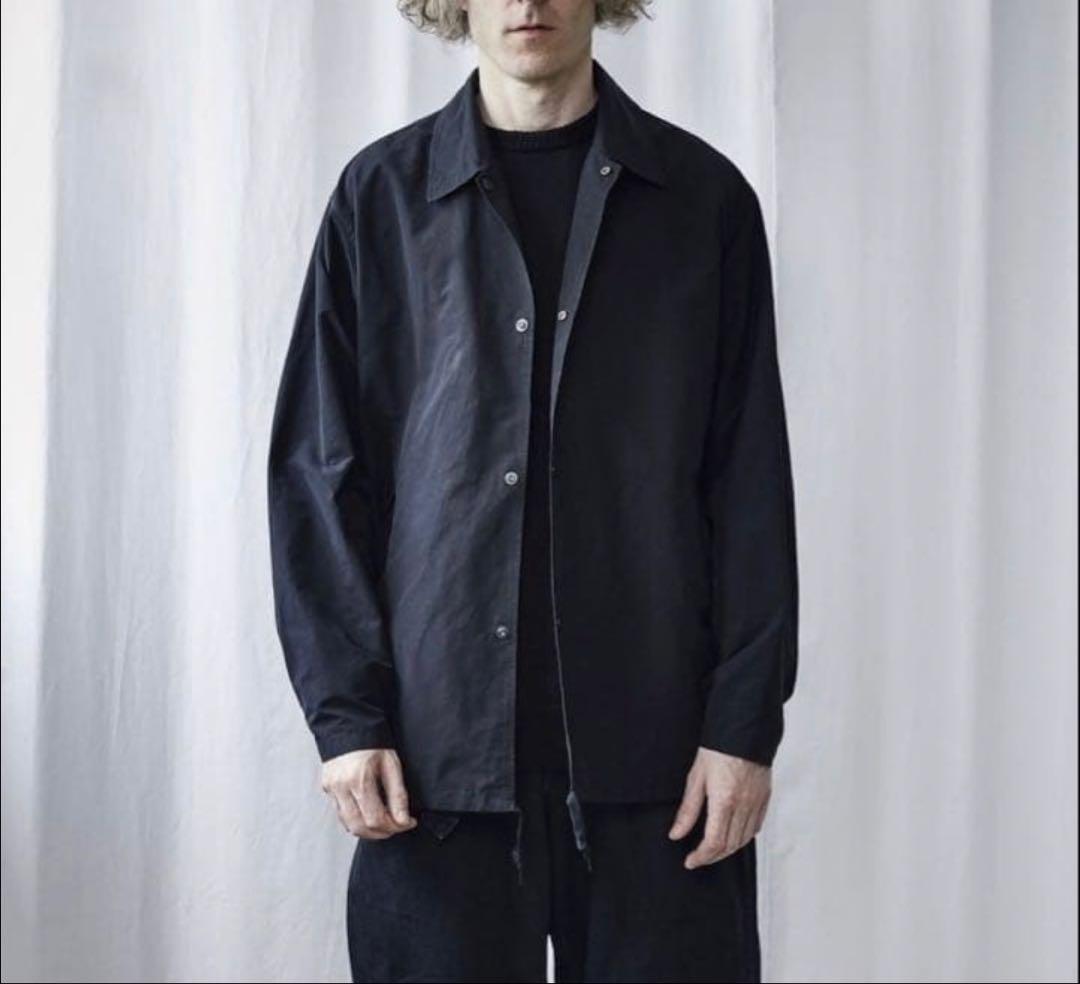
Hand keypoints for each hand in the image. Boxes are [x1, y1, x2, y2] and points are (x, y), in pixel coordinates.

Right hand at [320, 748, 417, 838]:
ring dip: (368, 831)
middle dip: (382, 833)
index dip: (395, 826)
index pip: (376, 819)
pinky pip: (341, 815)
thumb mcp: (392, 765)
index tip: (409, 822)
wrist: (350, 725)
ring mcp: (331, 789)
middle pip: (360, 828)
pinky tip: (369, 815)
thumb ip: (397, 794)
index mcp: (359, 780)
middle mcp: (341, 787)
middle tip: (397, 826)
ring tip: (385, 823)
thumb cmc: (373, 743)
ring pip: (348, 825)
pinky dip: (356, 821)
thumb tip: (404, 820)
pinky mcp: (327, 789)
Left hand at [668, 746, 770, 868]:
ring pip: (744, 840)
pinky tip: (733, 834)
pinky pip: (756, 826)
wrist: (744, 730)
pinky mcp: (765, 798)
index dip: (701, 857)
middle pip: (730, 846)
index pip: (714, 842)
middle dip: (712, 857)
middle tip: (698, 858)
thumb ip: (688, 810)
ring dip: (728, 850)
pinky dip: (744, 837)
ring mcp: (757, 803)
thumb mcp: (696, 777)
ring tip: (712, 850)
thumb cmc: (719, 749)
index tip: (690, 860)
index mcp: (725, 801)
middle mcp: (744, 806)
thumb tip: (676, 834)